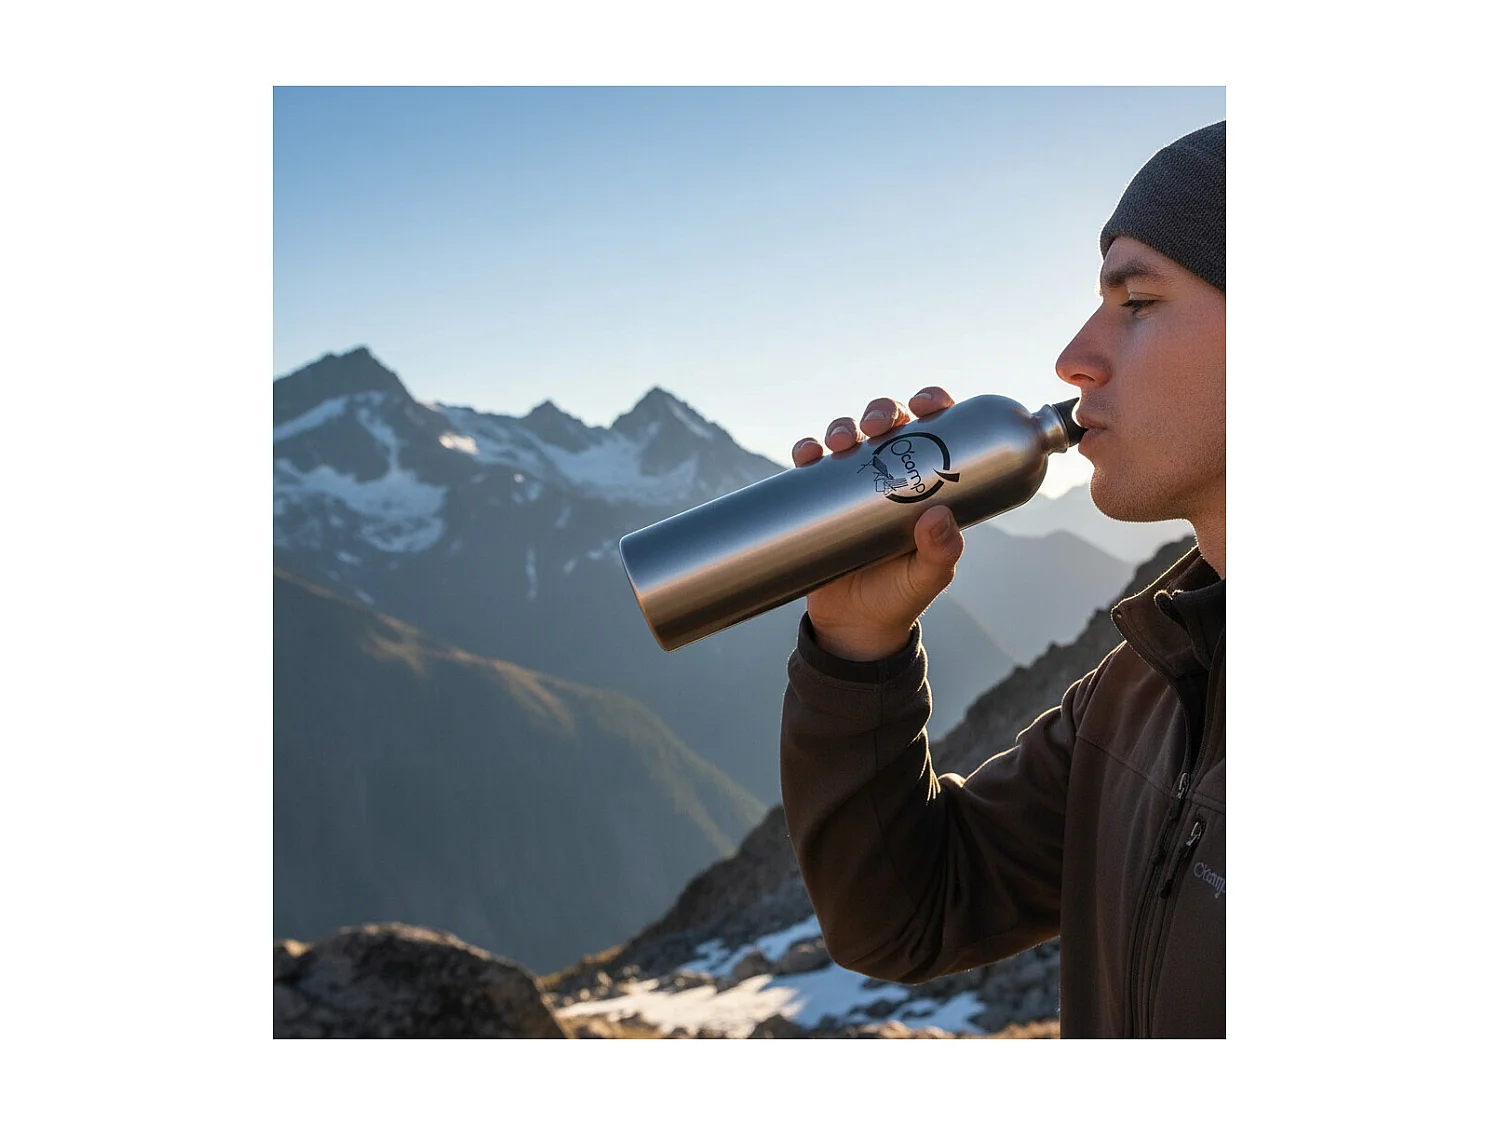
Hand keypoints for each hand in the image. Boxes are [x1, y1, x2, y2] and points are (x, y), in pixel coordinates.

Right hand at [790, 387, 963, 661]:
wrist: (852, 627)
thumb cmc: (899, 598)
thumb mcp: (928, 578)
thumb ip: (941, 553)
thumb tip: (939, 517)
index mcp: (927, 483)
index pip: (936, 430)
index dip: (932, 404)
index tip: (926, 404)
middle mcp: (890, 474)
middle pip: (888, 423)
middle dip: (882, 411)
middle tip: (876, 425)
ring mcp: (853, 485)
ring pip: (849, 436)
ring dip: (843, 425)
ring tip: (840, 441)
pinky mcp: (819, 499)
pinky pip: (810, 465)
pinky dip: (806, 451)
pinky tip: (806, 454)